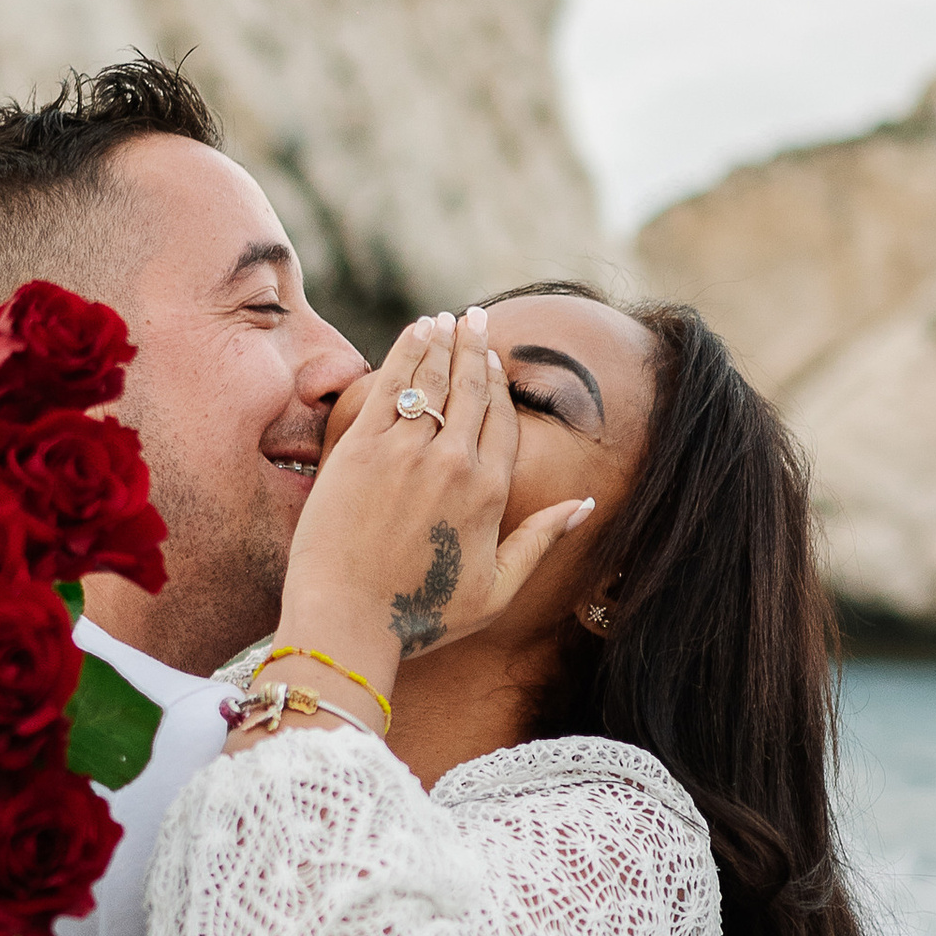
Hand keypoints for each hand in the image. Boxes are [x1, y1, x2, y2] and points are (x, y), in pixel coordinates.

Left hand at [263, 308, 593, 689]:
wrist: (348, 619)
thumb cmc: (420, 617)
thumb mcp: (496, 590)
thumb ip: (540, 540)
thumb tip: (586, 505)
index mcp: (490, 494)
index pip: (502, 421)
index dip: (499, 385)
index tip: (494, 360)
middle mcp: (454, 464)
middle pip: (472, 390)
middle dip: (475, 347)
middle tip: (475, 317)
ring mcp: (406, 452)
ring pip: (434, 380)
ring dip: (442, 342)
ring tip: (446, 317)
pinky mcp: (362, 449)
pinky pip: (392, 386)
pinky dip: (406, 353)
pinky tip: (415, 330)